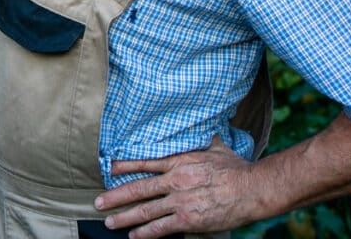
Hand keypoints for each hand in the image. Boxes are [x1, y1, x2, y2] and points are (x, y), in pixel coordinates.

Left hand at [93, 137, 261, 238]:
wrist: (252, 189)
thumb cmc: (237, 168)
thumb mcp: (216, 146)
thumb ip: (202, 138)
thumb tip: (201, 123)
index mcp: (179, 162)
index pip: (145, 162)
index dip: (125, 166)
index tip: (109, 169)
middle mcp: (174, 181)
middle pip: (138, 189)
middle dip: (115, 197)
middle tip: (98, 202)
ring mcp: (180, 201)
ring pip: (145, 211)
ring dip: (124, 218)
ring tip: (109, 222)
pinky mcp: (188, 219)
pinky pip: (162, 228)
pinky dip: (145, 233)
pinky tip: (134, 236)